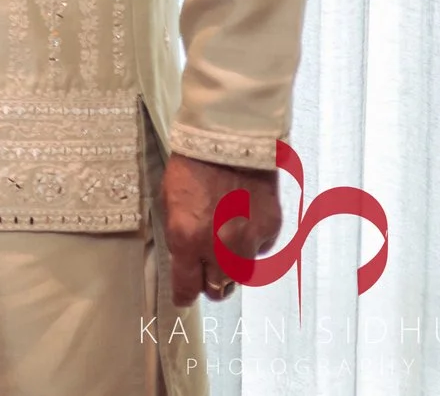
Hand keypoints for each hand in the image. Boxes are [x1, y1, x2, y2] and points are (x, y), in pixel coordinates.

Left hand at [162, 152, 281, 305]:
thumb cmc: (193, 166)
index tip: (184, 299)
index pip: (187, 286)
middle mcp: (219, 246)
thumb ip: (178, 236)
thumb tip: (183, 261)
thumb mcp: (169, 202)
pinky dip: (251, 244)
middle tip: (206, 273)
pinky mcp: (270, 230)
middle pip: (217, 288)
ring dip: (231, 267)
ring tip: (224, 244)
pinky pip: (259, 250)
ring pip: (241, 274)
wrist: (229, 140)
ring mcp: (248, 240)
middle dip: (209, 283)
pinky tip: (242, 222)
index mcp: (187, 238)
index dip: (184, 296)